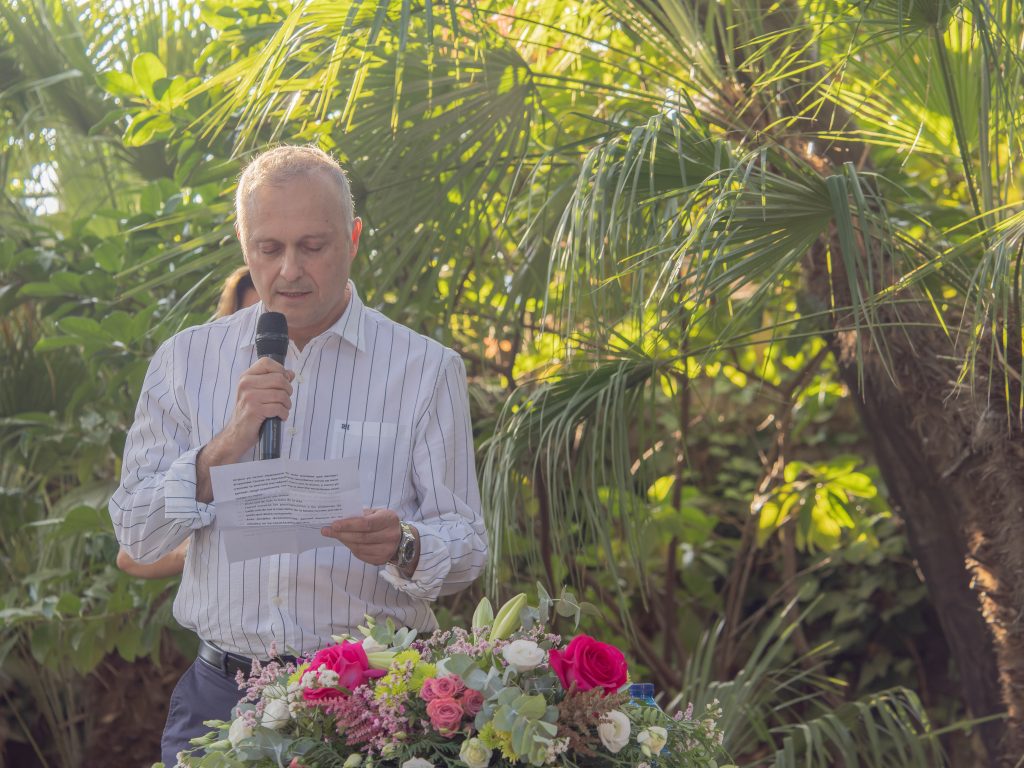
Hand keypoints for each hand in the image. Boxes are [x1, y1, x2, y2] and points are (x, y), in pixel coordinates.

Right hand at [195, 358, 292, 501]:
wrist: (236, 435)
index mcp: (246, 377)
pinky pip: (279, 408)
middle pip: (279, 379)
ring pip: (281, 394)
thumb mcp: (259, 393)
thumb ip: (273, 382)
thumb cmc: (250, 413)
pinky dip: (284, 414)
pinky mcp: (254, 410)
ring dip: (287, 404)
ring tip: (281, 410)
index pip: (267, 362)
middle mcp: (246, 384)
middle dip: (288, 391)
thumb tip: (290, 374)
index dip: (280, 371)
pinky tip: (279, 417)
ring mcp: (249, 396)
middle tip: (284, 400)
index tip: (282, 383)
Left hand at [321, 508, 402, 565]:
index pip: (366, 523)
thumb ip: (362, 514)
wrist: (401, 539)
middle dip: (341, 533)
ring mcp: (387, 550)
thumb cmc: (384, 522)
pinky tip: (346, 542)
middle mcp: (390, 536)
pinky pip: (361, 555)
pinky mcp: (381, 560)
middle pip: (361, 537)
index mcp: (389, 519)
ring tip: (334, 535)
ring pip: (359, 548)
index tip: (334, 524)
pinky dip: (351, 548)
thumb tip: (340, 518)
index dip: (349, 524)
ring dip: (344, 541)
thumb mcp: (377, 512)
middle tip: (327, 530)